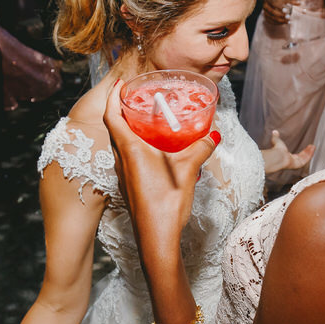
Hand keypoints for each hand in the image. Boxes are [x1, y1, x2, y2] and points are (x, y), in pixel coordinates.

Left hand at [102, 79, 218, 257]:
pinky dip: (134, 146)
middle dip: (121, 110)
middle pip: (114, 128)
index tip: (119, 84)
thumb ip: (200, 148)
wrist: (156, 239)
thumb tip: (212, 135)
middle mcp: (121, 160)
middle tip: (136, 99)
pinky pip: (127, 158)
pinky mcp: (129, 186)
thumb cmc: (166, 204)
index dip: (112, 97)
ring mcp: (123, 175)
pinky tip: (152, 150)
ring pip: (120, 144)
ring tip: (144, 120)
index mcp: (130, 150)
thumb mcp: (187, 170)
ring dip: (127, 129)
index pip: (112, 116)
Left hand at [261, 130, 314, 174]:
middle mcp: (292, 162)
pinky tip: (312, 149)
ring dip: (309, 152)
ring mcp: (295, 163)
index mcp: (287, 158)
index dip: (302, 152)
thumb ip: (276, 137)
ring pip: (305, 158)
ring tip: (313, 147)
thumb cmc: (277, 150)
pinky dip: (309, 154)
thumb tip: (274, 132)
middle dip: (307, 152)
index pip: (297, 156)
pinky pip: (305, 160)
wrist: (278, 155)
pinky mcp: (298, 164)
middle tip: (312, 147)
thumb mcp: (277, 141)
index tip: (307, 148)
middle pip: (302, 157)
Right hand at [262, 0, 290, 24]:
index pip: (275, 3)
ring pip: (272, 18)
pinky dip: (279, 23)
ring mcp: (265, 12)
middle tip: (289, 18)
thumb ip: (292, 1)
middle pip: (273, 12)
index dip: (281, 7)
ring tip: (289, 21)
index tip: (288, 11)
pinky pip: (272, 22)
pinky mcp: (266, 18)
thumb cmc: (279, 0)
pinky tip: (285, 23)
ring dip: (281, 21)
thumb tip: (300, 3)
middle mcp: (265, 6)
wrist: (269, 2)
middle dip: (282, 16)